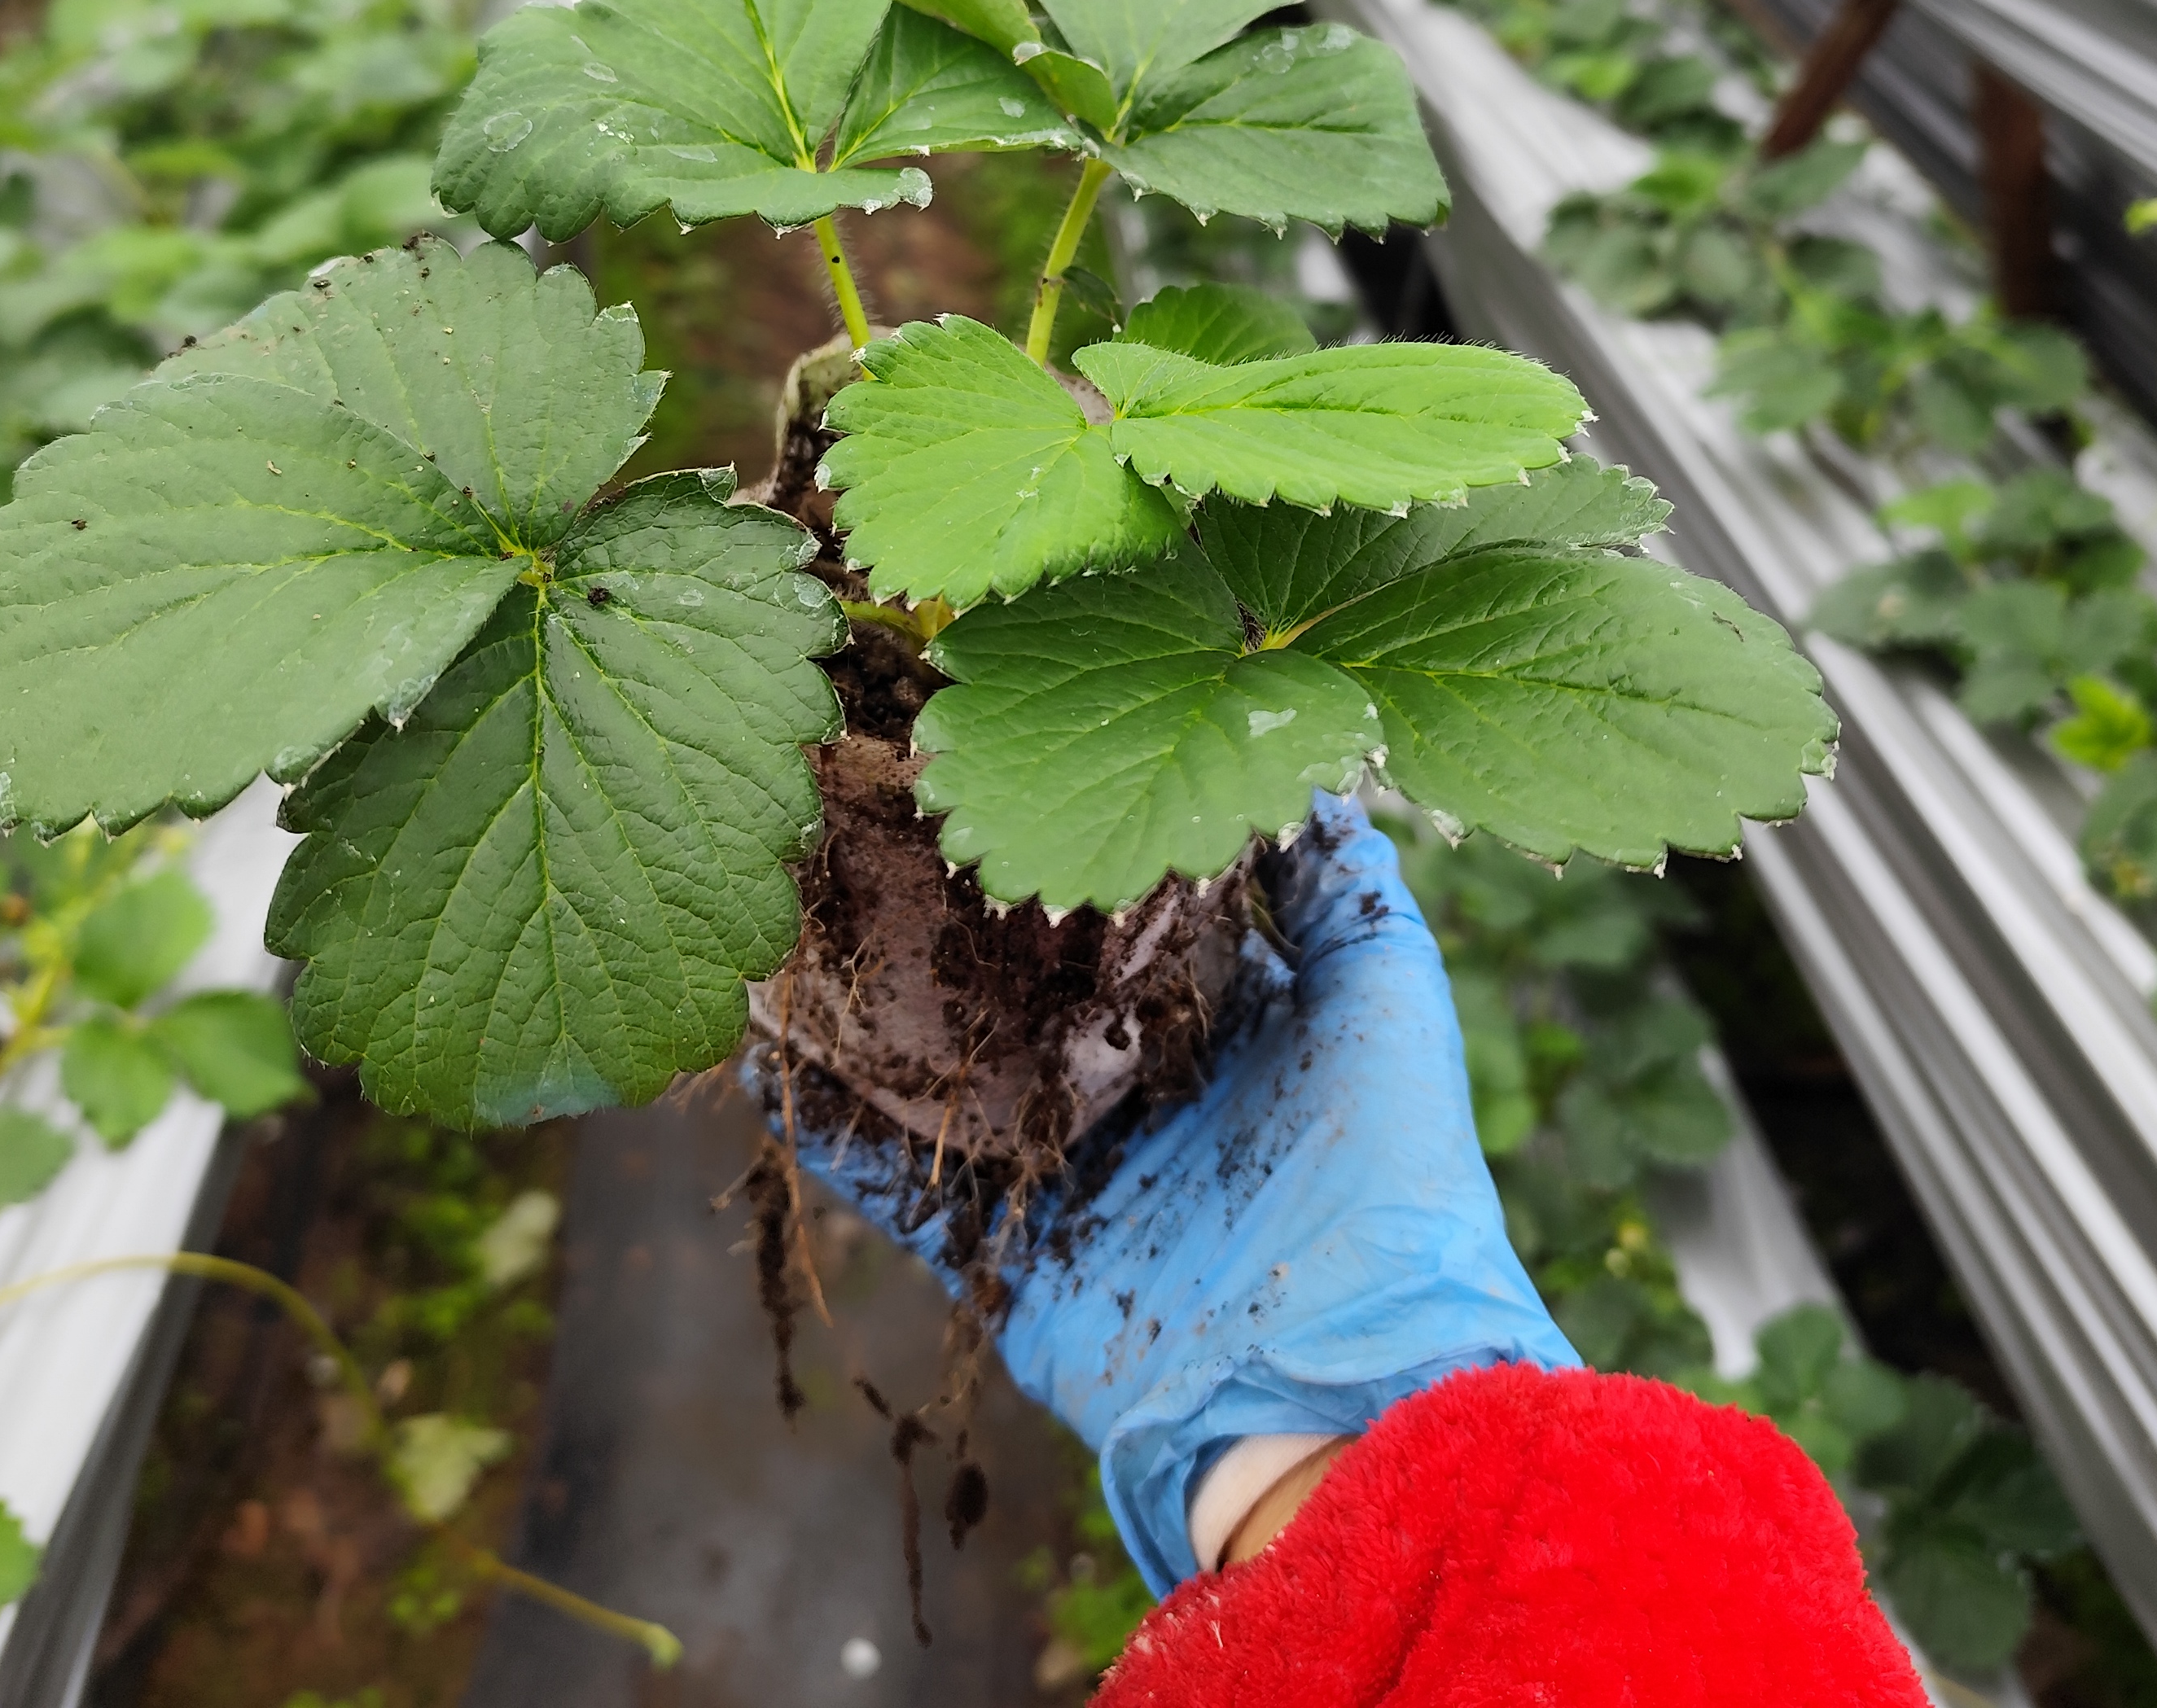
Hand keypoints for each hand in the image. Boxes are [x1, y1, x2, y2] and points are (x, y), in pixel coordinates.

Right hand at [754, 792, 1575, 1590]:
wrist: (1346, 1392)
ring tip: (794, 911)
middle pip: (1026, 982)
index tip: (1009, 764)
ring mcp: (1065, 1173)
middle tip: (873, 815)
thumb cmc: (1389, 1179)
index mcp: (1225, 1026)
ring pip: (949, 1068)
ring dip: (872, 1006)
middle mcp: (1136, 1088)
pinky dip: (826, 1125)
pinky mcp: (1006, 1257)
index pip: (1131, 913)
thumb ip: (1347, 892)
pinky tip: (765, 1052)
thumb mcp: (1390, 1003)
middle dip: (959, 913)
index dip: (1074, 845)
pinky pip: (896, 1181)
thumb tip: (1310, 777)